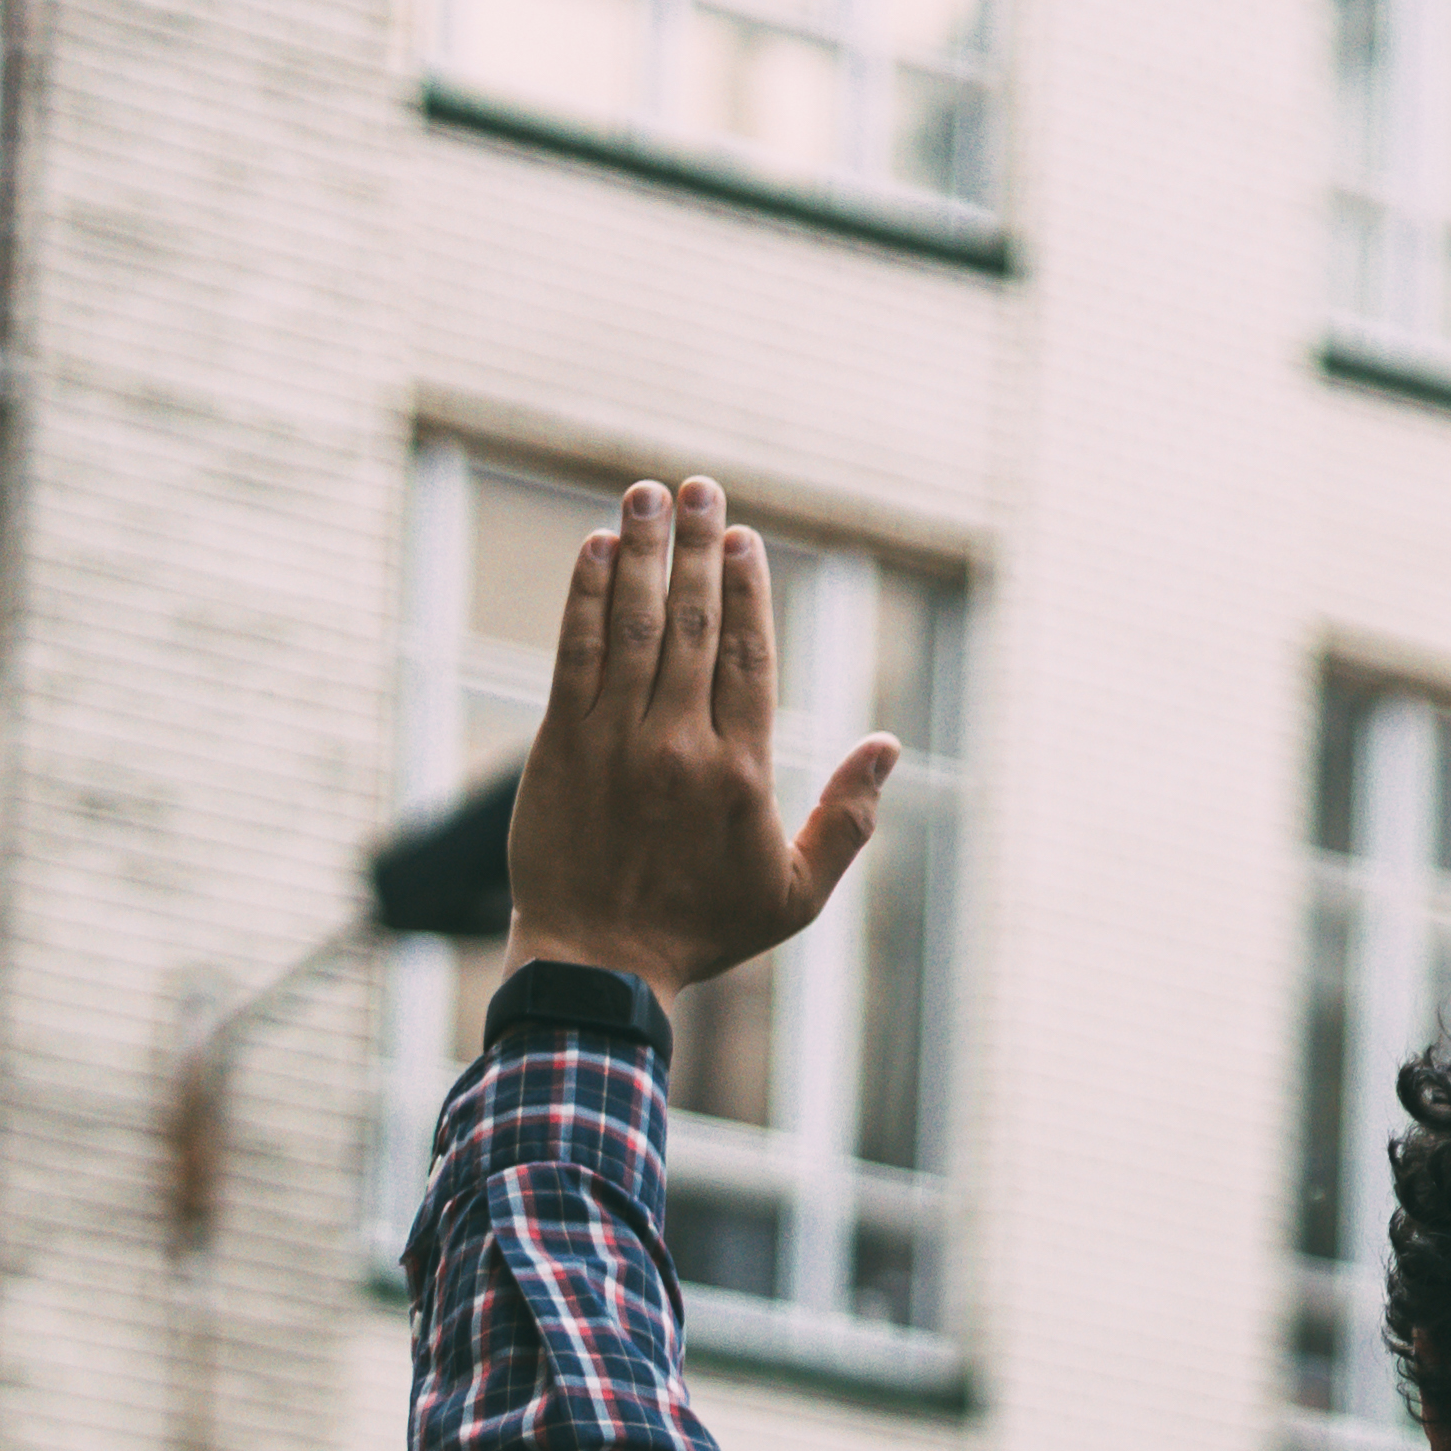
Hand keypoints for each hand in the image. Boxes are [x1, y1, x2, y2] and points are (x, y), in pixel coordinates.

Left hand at [496, 478, 903, 1002]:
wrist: (598, 963)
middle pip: (694, 624)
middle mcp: (680, 745)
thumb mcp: (797, 893)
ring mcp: (616, 741)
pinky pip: (576, 653)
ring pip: (635, 626)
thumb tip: (890, 747)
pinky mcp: (560, 744)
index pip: (749, 656)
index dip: (747, 588)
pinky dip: (587, 597)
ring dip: (643, 552)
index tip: (743, 536)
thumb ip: (848, 819)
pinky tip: (597, 549)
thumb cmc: (704, 931)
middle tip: (697, 487)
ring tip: (647, 495)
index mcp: (743, 774)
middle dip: (697, 548)